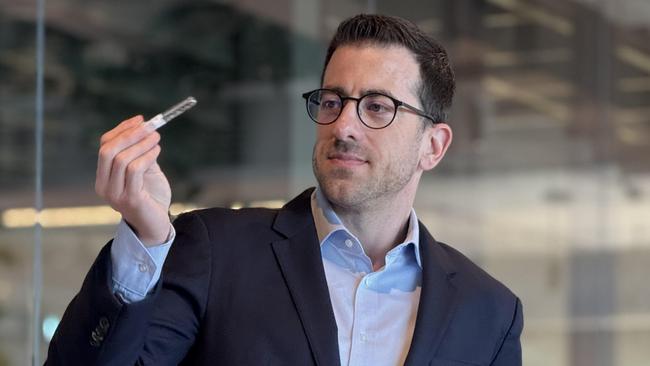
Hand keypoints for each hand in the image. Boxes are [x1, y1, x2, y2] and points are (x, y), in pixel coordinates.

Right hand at [95, 115, 171, 245]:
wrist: (156, 225)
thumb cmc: (150, 197)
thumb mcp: (145, 171)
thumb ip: (140, 153)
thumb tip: (145, 128)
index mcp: (103, 177)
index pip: (105, 146)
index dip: (122, 130)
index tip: (140, 119)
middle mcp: (104, 186)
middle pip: (108, 151)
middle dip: (129, 134)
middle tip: (149, 126)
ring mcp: (115, 194)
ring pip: (121, 159)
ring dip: (141, 144)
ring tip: (156, 137)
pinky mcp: (130, 199)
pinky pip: (135, 170)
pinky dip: (146, 156)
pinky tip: (157, 150)